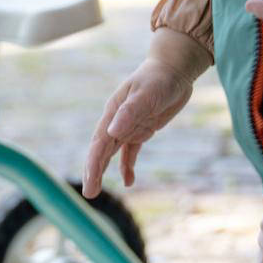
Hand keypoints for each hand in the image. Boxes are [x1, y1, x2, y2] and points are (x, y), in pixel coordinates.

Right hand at [82, 58, 193, 196]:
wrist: (173, 68)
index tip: (90, 182)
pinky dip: (127, 165)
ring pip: (112, 152)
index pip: (100, 142)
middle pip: (101, 150)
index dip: (94, 163)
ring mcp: (128, 125)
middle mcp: (117, 120)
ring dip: (104, 170)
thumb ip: (130, 112)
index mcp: (113, 112)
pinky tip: (129, 181)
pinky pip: (130, 151)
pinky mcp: (142, 128)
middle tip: (89, 194)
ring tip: (95, 191)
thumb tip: (112, 132)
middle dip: (94, 171)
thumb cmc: (159, 78)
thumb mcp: (147, 93)